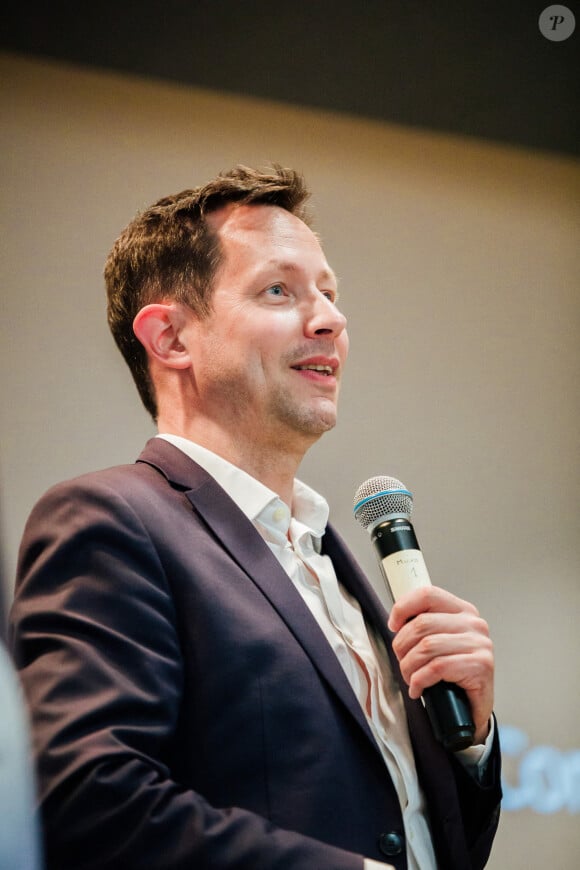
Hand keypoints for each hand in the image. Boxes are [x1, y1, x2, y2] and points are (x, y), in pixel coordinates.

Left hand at [387, 586, 493, 743]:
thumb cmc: (451, 675)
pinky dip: (420, 680)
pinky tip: (418, 689)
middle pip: (422, 623)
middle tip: (402, 662)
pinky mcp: (481, 665)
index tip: (393, 626)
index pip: (427, 594)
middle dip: (402, 646)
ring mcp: (480, 644)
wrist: (471, 711)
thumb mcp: (437, 643)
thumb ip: (423, 626)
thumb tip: (396, 621)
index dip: (403, 608)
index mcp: (462, 611)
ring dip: (409, 666)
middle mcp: (473, 624)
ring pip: (427, 646)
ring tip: (410, 678)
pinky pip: (437, 667)